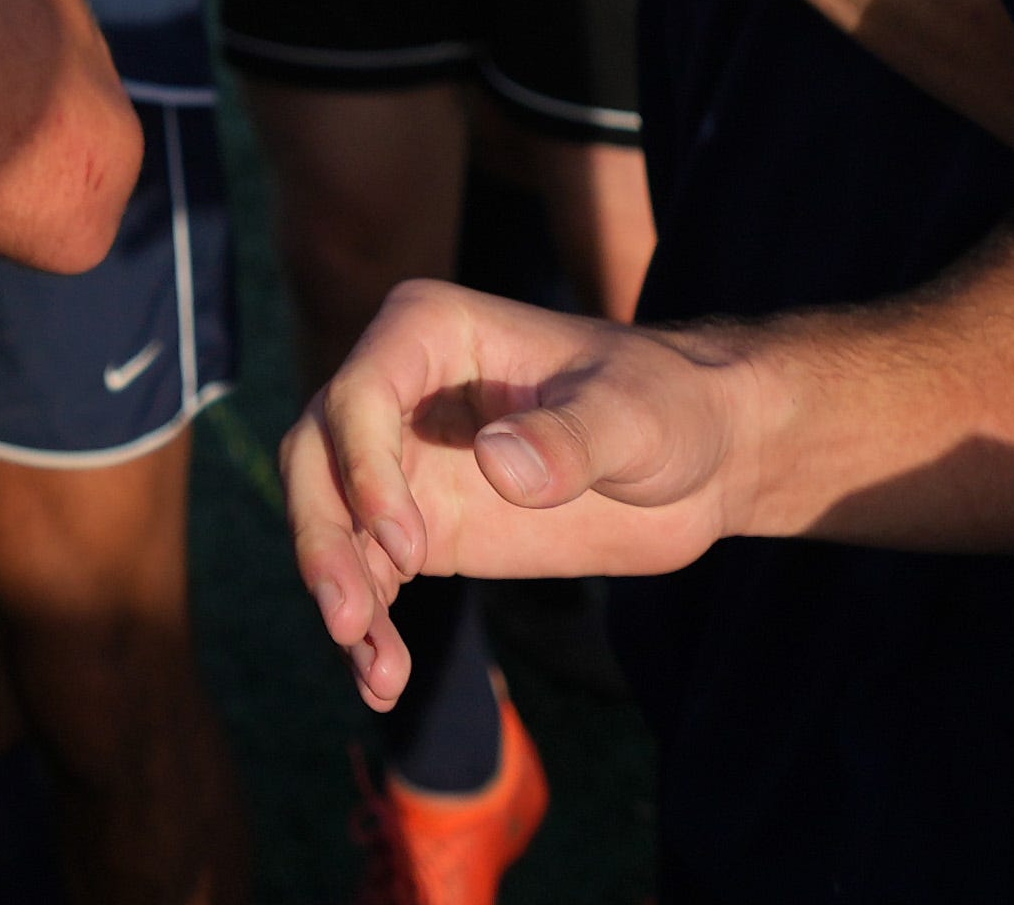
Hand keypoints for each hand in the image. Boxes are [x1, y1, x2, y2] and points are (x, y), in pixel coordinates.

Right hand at [285, 280, 751, 700]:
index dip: (367, 470)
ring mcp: (402, 463)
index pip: (361, 395)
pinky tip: (385, 679)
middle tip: (350, 619)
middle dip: (322, 539)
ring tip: (378, 671)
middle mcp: (398, 393)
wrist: (696, 458)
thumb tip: (495, 462)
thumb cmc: (667, 407)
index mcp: (431, 333)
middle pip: (316, 458)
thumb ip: (570, 439)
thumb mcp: (634, 417)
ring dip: (341, 594)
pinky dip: (370, 628)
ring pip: (330, 523)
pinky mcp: (421, 528)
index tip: (408, 549)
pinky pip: (371, 574)